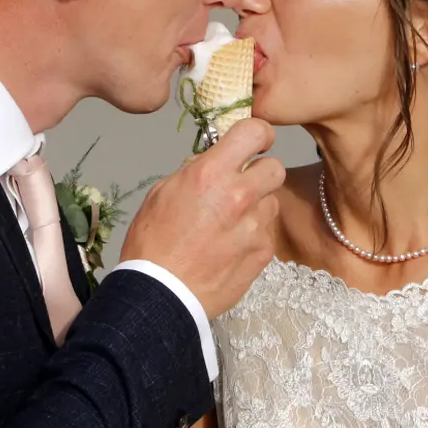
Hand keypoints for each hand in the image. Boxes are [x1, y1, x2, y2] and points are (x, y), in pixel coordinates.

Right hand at [120, 118, 285, 316]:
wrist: (161, 294)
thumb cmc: (152, 244)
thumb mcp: (162, 193)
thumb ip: (194, 172)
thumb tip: (211, 162)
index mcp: (211, 174)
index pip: (255, 132)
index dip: (259, 134)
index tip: (256, 141)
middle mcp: (240, 195)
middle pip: (275, 167)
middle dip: (262, 173)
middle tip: (244, 185)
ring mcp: (255, 226)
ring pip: (272, 202)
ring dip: (258, 206)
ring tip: (231, 224)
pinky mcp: (263, 252)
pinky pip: (267, 232)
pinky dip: (254, 235)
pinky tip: (231, 248)